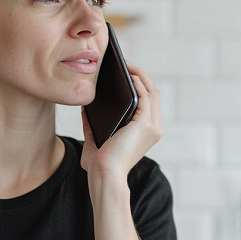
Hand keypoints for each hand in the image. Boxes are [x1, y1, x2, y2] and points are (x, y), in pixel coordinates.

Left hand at [80, 62, 162, 178]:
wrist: (104, 176)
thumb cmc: (99, 164)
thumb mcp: (94, 140)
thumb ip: (91, 124)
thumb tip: (85, 106)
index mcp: (146, 132)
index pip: (148, 102)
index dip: (140, 85)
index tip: (126, 73)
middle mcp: (154, 128)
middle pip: (153, 93)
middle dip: (140, 75)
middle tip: (125, 63)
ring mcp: (152, 126)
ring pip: (151, 91)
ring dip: (139, 75)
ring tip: (126, 64)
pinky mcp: (145, 124)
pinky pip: (145, 96)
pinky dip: (138, 82)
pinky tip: (127, 74)